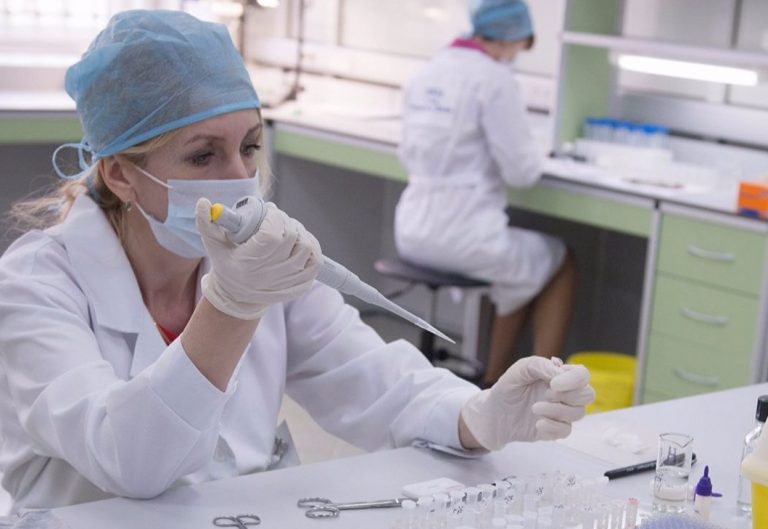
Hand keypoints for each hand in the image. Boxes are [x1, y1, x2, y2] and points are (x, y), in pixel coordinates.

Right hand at [195, 198, 320, 319]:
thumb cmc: (227, 265)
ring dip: (299, 233)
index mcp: (252, 262)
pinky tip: (299, 242)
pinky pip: (316, 260)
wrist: (240, 297)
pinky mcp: (302, 284)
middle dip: (285, 221)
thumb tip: (203, 203)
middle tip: (275, 219)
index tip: (268, 212)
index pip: (273, 234)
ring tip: (286, 230)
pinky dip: (311, 247)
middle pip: (292, 236)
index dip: (274, 218)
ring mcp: (290, 280)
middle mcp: (272, 273)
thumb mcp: (213, 246)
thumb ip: (206, 223)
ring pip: (306, 246)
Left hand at [460, 357, 593, 449]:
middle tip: (546, 394)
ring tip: (534, 408)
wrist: (495, 413)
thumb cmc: (509, 387)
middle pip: (587, 394)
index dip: (574, 379)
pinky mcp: (556, 429)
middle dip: (568, 396)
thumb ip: (540, 365)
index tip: (553, 384)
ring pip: (579, 413)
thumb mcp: (520, 369)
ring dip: (557, 411)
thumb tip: (560, 372)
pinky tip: (537, 424)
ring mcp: (562, 412)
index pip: (582, 374)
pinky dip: (553, 427)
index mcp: (559, 375)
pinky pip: (567, 431)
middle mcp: (565, 393)